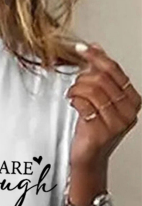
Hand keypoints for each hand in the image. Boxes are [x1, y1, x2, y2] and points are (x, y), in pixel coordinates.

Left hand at [66, 42, 140, 169]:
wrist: (88, 157)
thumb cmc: (93, 129)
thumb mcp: (100, 100)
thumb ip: (100, 75)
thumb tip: (96, 48)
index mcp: (132, 100)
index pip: (114, 70)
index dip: (96, 57)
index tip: (81, 49)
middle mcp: (127, 111)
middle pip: (102, 79)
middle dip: (83, 78)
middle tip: (75, 84)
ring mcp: (115, 123)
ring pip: (92, 90)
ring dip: (77, 89)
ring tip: (72, 94)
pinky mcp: (100, 132)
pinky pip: (84, 105)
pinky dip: (74, 100)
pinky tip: (73, 103)